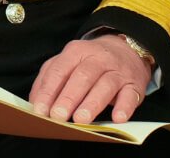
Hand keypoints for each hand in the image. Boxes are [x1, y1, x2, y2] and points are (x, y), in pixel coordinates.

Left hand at [28, 34, 152, 124]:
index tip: (40, 110)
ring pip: (105, 85)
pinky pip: (130, 95)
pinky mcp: (134, 84)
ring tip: (81, 119)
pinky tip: (117, 118)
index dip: (49, 90)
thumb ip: (48, 79)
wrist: (127, 49)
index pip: (59, 70)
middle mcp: (97, 58)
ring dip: (92, 103)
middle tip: (58, 116)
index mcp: (76, 51)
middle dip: (68, 97)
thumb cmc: (89, 62)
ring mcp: (117, 70)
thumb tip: (35, 103)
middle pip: (82, 76)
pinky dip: (124, 107)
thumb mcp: (67, 62)